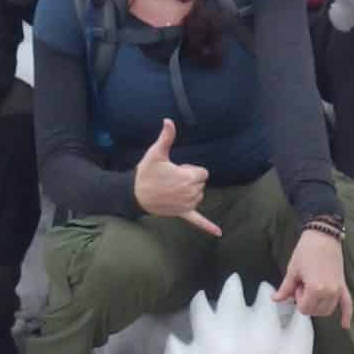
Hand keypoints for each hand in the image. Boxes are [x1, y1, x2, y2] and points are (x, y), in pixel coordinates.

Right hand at [132, 118, 218, 236]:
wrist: (135, 194)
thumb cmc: (146, 173)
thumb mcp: (156, 153)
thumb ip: (166, 137)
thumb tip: (169, 120)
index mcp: (189, 178)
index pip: (203, 172)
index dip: (190, 170)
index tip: (176, 170)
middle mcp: (192, 193)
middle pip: (201, 183)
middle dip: (189, 180)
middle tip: (170, 179)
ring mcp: (188, 205)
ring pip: (198, 196)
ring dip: (190, 192)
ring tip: (171, 190)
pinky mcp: (183, 213)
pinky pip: (198, 221)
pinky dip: (208, 226)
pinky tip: (218, 233)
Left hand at [273, 227, 353, 328]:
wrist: (323, 235)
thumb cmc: (306, 250)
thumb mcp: (293, 270)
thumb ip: (286, 288)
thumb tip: (276, 299)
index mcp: (315, 289)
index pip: (304, 309)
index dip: (298, 299)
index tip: (298, 285)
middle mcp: (329, 292)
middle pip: (316, 311)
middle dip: (307, 302)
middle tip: (304, 285)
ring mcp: (338, 289)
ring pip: (328, 310)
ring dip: (319, 305)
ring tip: (313, 288)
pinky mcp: (343, 285)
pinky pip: (348, 304)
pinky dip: (347, 316)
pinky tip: (344, 325)